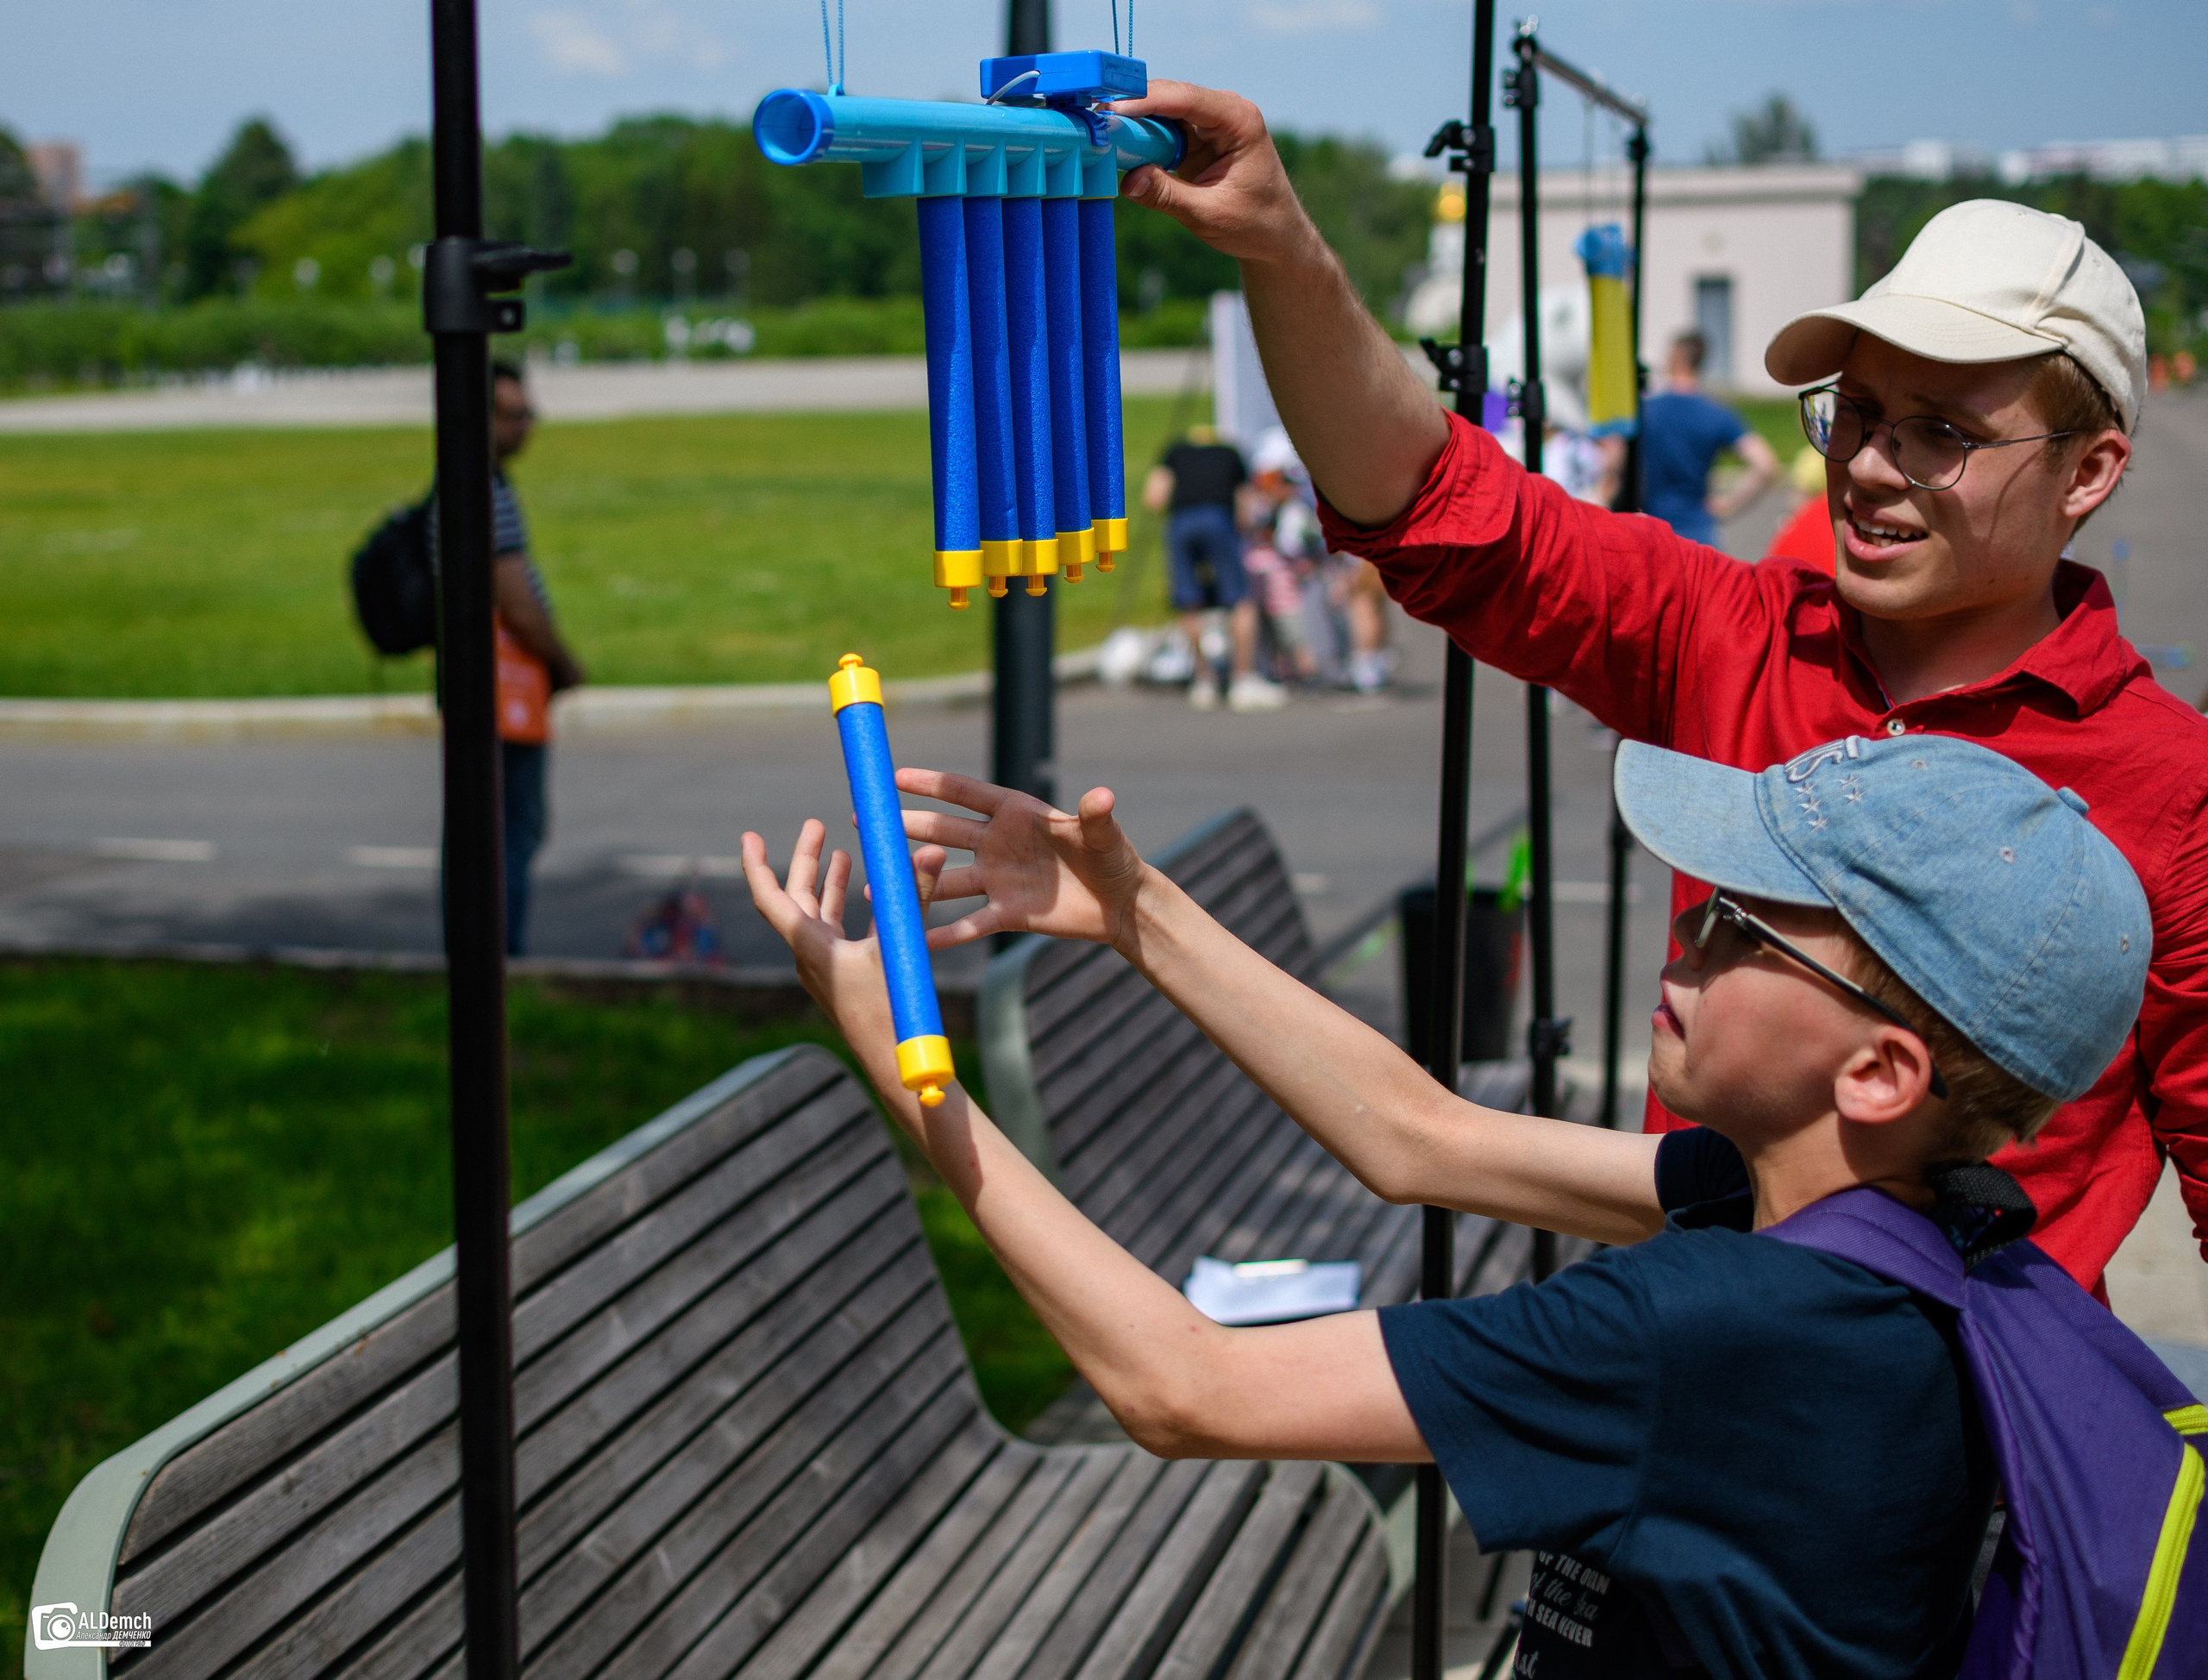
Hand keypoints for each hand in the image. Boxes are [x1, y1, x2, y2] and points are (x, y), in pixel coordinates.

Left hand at [739, 819, 950, 1050]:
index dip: (756, 865)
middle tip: (816, 825)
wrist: (892, 1063)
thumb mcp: (901, 947)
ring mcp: (827, 967)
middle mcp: (811, 955)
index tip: (749, 836)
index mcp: (810, 947)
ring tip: (840, 853)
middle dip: (805, 860)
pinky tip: (865, 896)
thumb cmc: (890, 1011)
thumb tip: (930, 853)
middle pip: (796, 898)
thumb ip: (913, 897)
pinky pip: (836, 933)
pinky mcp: (845, 977)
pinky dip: (845, 907)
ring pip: (817, 915)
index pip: (770, 898)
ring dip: (827, 883)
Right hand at [895, 770, 1148, 951]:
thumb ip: (1095, 816)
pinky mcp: (1007, 913)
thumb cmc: (1114, 858)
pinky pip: (970, 924)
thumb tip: (1102, 796)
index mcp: (1016, 813)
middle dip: (905, 826)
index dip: (929, 784)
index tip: (892, 777)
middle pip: (944, 832)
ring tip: (875, 887)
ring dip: (914, 883)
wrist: (1120, 903)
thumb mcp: (1104, 835)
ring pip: (947, 879)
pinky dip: (945, 933)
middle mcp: (999, 843)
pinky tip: (915, 938)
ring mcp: (999, 878)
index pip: (965, 793)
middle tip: (866, 822)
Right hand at [1110, 80, 1320, 267]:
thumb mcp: (1209, 215)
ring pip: (1162, 109)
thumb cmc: (1254, 225)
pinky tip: (1119, 145)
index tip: (1112, 111)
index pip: (1186, 98)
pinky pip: (1162, 128)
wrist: (1275, 237)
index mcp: (1239, 121)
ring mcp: (1210, 122)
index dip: (1146, 101)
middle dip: (1133, 107)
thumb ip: (1168, 197)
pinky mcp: (1196, 137)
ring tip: (1101, 133)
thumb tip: (1129, 180)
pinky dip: (1140, 136)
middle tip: (1096, 121)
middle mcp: (1225, 112)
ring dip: (1133, 121)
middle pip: (1170, 96)